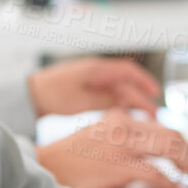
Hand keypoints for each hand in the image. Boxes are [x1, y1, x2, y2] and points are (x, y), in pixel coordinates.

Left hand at [27, 56, 160, 117]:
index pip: (128, 71)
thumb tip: (128, 101)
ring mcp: (92, 80)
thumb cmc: (52, 94)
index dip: (145, 81)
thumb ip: (106, 99)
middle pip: (126, 83)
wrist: (31, 95)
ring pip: (119, 90)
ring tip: (144, 118)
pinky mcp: (88, 89)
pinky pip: (109, 95)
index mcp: (97, 69)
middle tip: (154, 114)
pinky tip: (124, 116)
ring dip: (132, 102)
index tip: (156, 93)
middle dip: (142, 97)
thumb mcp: (82, 100)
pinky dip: (120, 104)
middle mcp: (97, 72)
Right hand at [35, 108, 187, 187]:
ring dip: (186, 164)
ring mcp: (123, 146)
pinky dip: (169, 181)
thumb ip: (128, 137)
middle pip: (172, 135)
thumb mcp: (104, 132)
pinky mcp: (120, 165)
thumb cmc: (77, 154)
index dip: (182, 143)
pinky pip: (155, 173)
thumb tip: (154, 154)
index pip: (163, 126)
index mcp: (123, 118)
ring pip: (169, 149)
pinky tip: (174, 187)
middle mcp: (126, 127)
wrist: (53, 163)